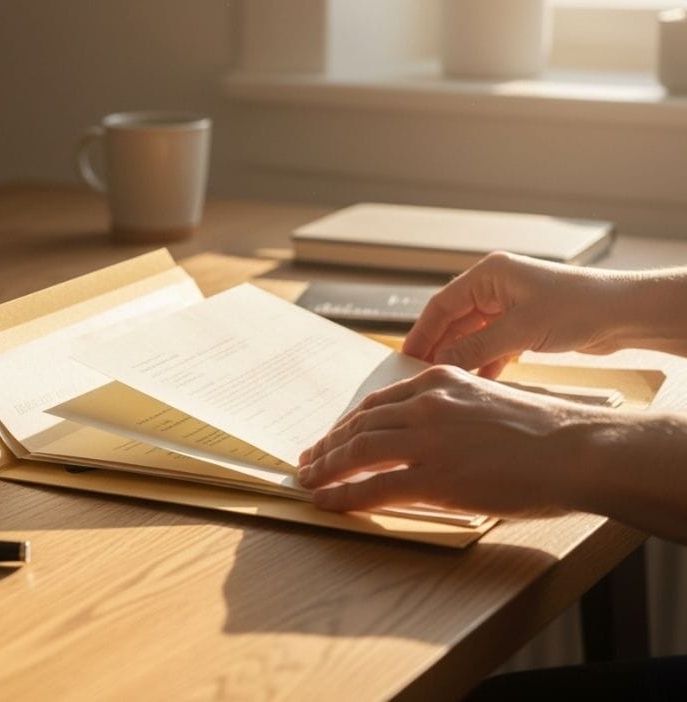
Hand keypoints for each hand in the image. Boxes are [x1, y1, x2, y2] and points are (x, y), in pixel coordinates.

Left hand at [296, 365, 605, 517]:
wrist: (575, 449)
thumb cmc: (541, 432)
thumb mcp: (486, 402)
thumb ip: (449, 412)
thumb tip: (421, 436)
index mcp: (437, 382)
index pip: (376, 403)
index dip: (347, 424)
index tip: (331, 438)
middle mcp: (425, 404)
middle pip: (359, 425)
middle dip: (328, 446)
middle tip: (308, 460)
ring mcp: (427, 439)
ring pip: (357, 452)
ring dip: (326, 469)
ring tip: (308, 481)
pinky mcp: (434, 475)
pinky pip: (373, 486)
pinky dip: (343, 495)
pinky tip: (327, 501)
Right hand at [402, 252, 625, 377]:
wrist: (625, 314)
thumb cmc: (579, 307)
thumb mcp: (520, 331)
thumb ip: (476, 348)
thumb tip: (440, 365)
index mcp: (489, 275)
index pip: (442, 305)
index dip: (421, 333)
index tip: (406, 358)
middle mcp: (496, 287)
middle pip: (454, 321)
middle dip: (439, 349)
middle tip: (421, 377)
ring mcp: (509, 307)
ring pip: (472, 336)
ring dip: (461, 359)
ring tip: (445, 384)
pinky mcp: (523, 326)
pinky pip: (492, 346)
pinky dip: (484, 364)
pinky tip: (476, 383)